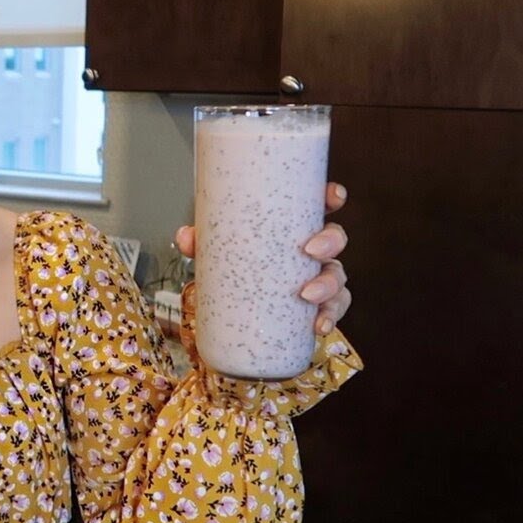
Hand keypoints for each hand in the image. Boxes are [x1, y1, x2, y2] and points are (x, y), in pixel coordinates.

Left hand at [175, 182, 351, 336]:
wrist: (231, 311)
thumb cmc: (233, 268)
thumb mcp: (214, 252)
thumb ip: (199, 242)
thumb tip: (185, 236)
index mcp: (292, 229)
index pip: (318, 206)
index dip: (331, 198)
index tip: (333, 197)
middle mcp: (310, 252)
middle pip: (335, 239)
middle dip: (330, 241)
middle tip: (310, 250)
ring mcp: (316, 279)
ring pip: (337, 276)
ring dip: (329, 284)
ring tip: (307, 295)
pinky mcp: (315, 308)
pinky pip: (332, 310)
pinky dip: (329, 317)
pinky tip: (319, 325)